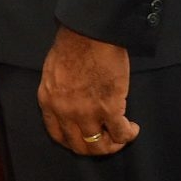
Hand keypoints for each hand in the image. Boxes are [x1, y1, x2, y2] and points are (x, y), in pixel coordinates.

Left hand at [38, 25, 138, 153]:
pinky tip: (133, 128)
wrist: (89, 33)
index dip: (73, 142)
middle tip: (107, 140)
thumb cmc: (73, 45)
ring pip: (99, 146)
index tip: (85, 139)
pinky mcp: (109, 108)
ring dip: (113, 145)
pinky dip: (128, 134)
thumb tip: (70, 103)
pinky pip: (120, 133)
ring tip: (122, 134)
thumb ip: (58, 93)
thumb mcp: (53, 73)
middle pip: (79, 146)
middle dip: (95, 148)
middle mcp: (64, 112)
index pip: (57, 135)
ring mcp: (86, 112)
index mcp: (48, 101)